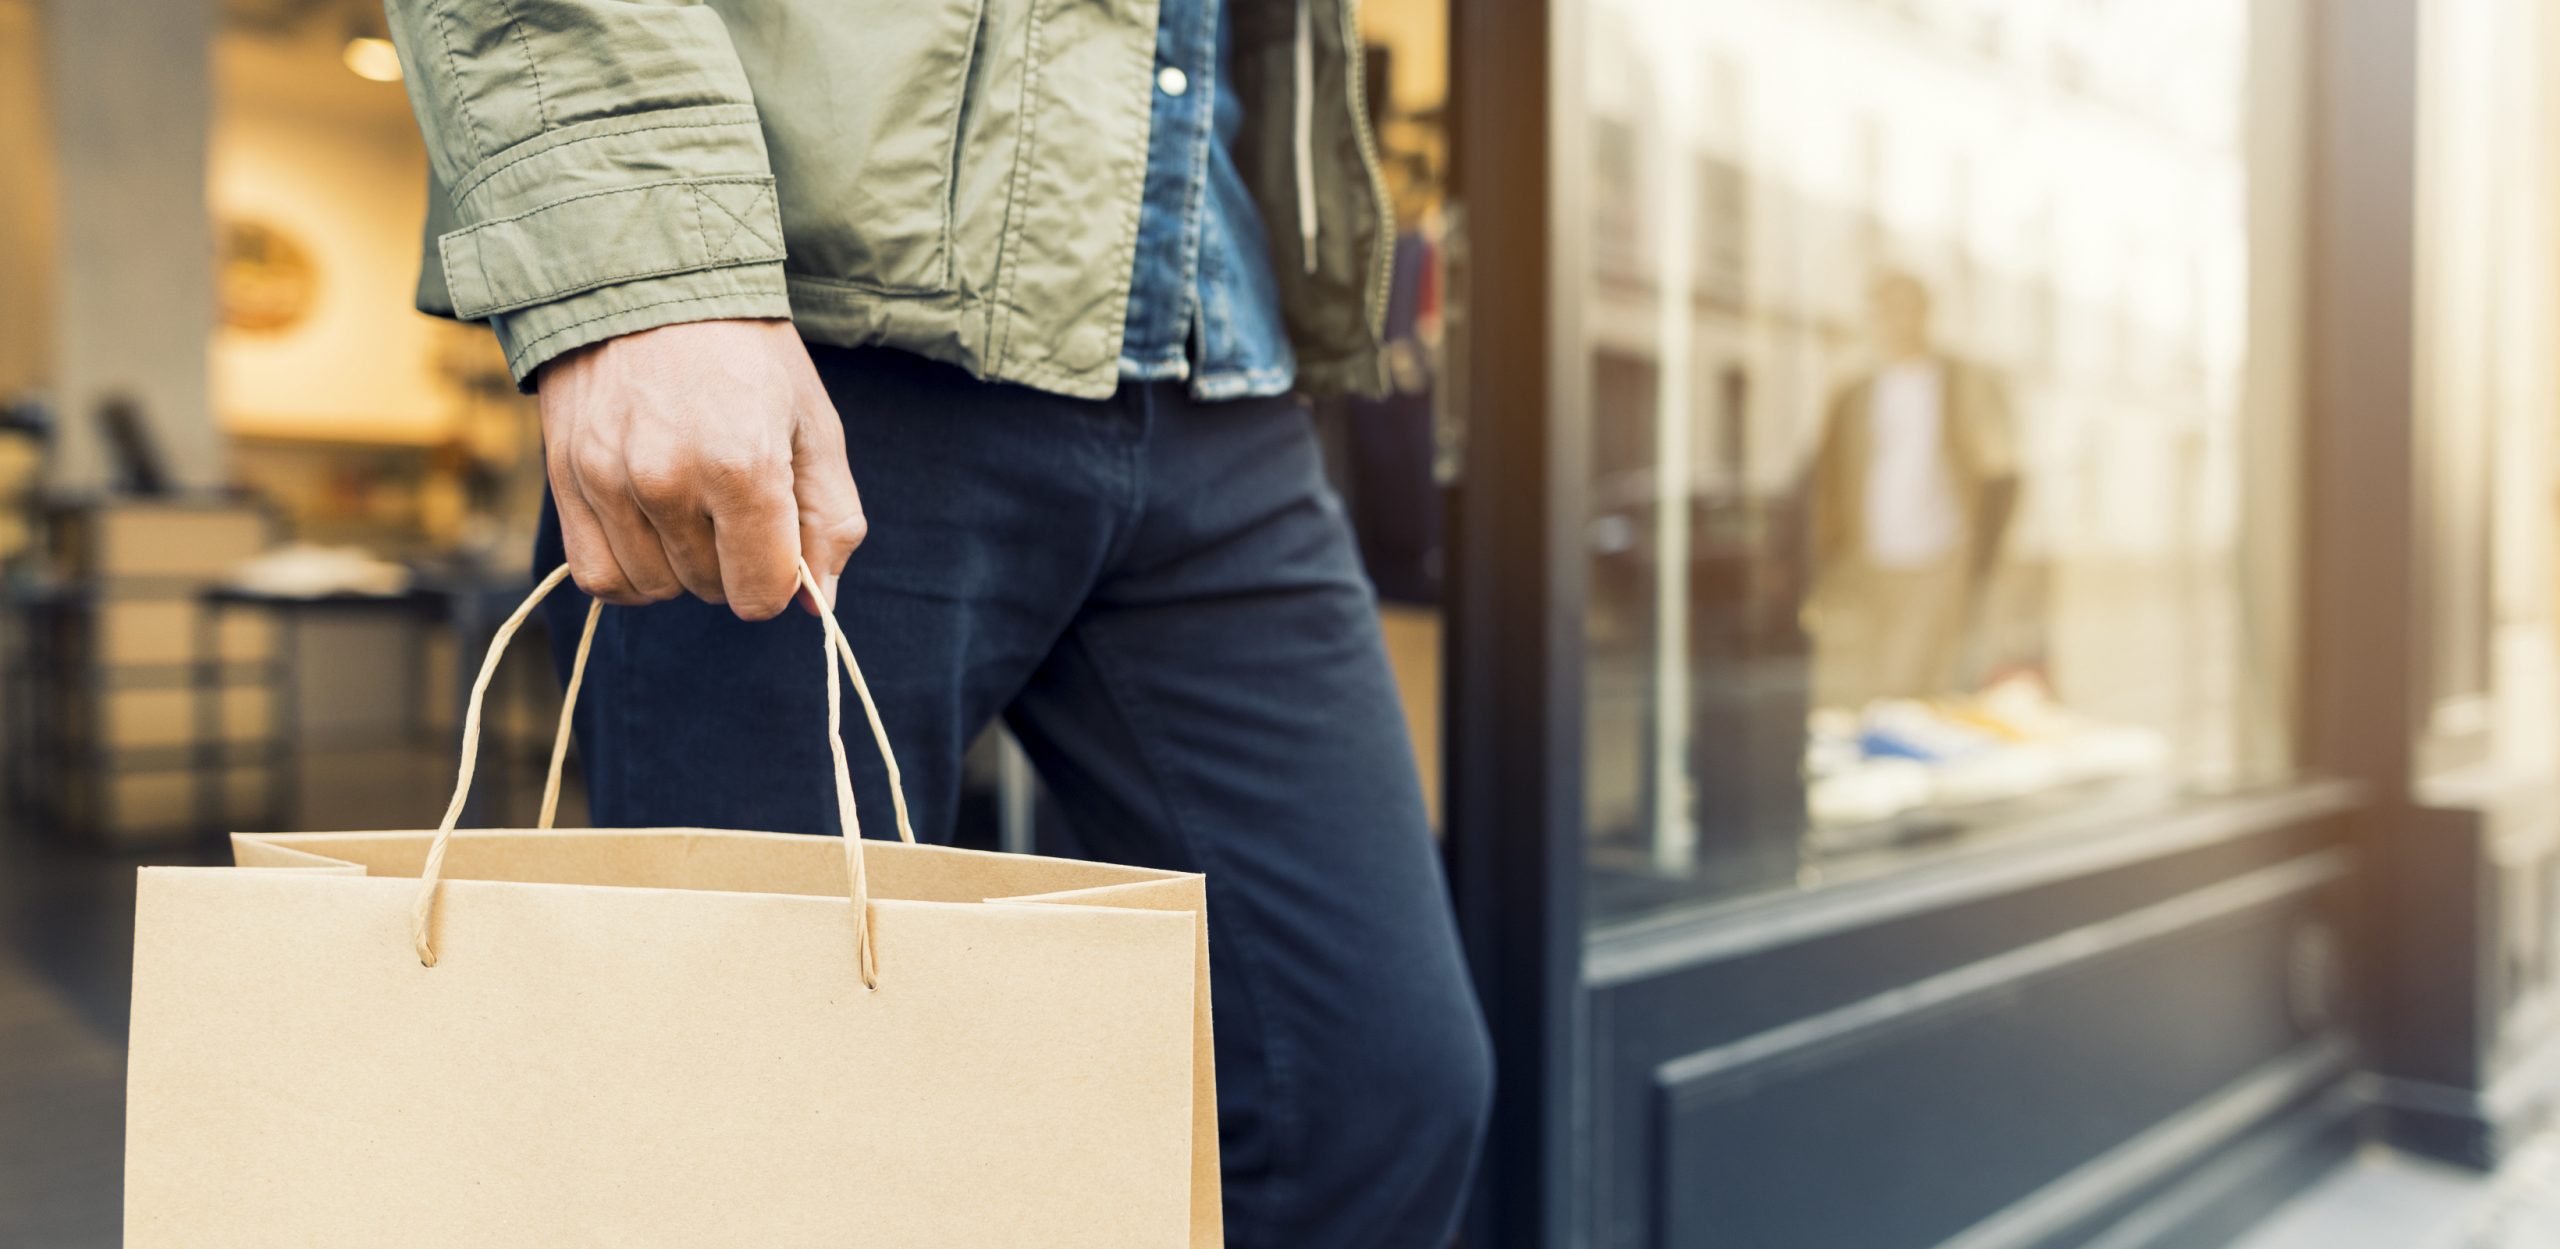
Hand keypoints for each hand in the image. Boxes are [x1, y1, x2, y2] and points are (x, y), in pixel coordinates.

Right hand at [537, 319, 864, 618]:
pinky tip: (649, 531)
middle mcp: (669, 480)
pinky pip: (598, 576)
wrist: (648, 281)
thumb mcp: (813, 424)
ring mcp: (608, 481)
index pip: (762, 591)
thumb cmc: (746, 354)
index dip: (780, 578)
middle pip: (711, 590)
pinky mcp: (565, 479)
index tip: (779, 540)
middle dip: (733, 562)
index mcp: (744, 466)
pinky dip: (629, 572)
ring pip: (655, 588)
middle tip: (733, 498)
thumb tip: (820, 601)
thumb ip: (829, 519)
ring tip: (690, 503)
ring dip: (680, 566)